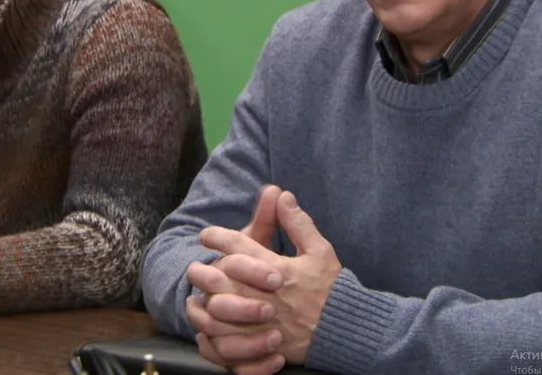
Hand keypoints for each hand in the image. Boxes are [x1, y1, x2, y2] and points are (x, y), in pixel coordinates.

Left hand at [195, 191, 341, 371]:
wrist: (345, 331)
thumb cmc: (332, 289)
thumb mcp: (320, 250)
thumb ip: (297, 223)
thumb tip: (281, 195)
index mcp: (276, 269)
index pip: (237, 247)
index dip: (217, 237)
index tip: (207, 235)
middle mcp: (263, 295)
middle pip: (219, 279)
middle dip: (202, 269)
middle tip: (196, 265)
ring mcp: (260, 323)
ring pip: (217, 312)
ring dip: (204, 301)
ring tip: (198, 295)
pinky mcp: (260, 346)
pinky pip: (226, 342)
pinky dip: (213, 334)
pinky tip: (209, 325)